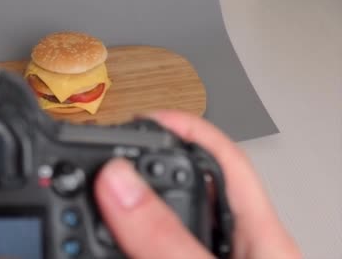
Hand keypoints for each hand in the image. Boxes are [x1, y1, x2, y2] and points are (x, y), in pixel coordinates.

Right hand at [94, 110, 300, 258]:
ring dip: (133, 205)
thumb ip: (169, 239)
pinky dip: (126, 239)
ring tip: (101, 192)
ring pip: (171, 218)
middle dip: (149, 162)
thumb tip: (121, 185)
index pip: (227, 160)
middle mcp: (233, 248)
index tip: (146, 116)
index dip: (188, 127)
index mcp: (259, 239)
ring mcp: (208, 257)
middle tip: (110, 151)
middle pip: (192, 185)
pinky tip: (112, 238)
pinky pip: (153, 247)